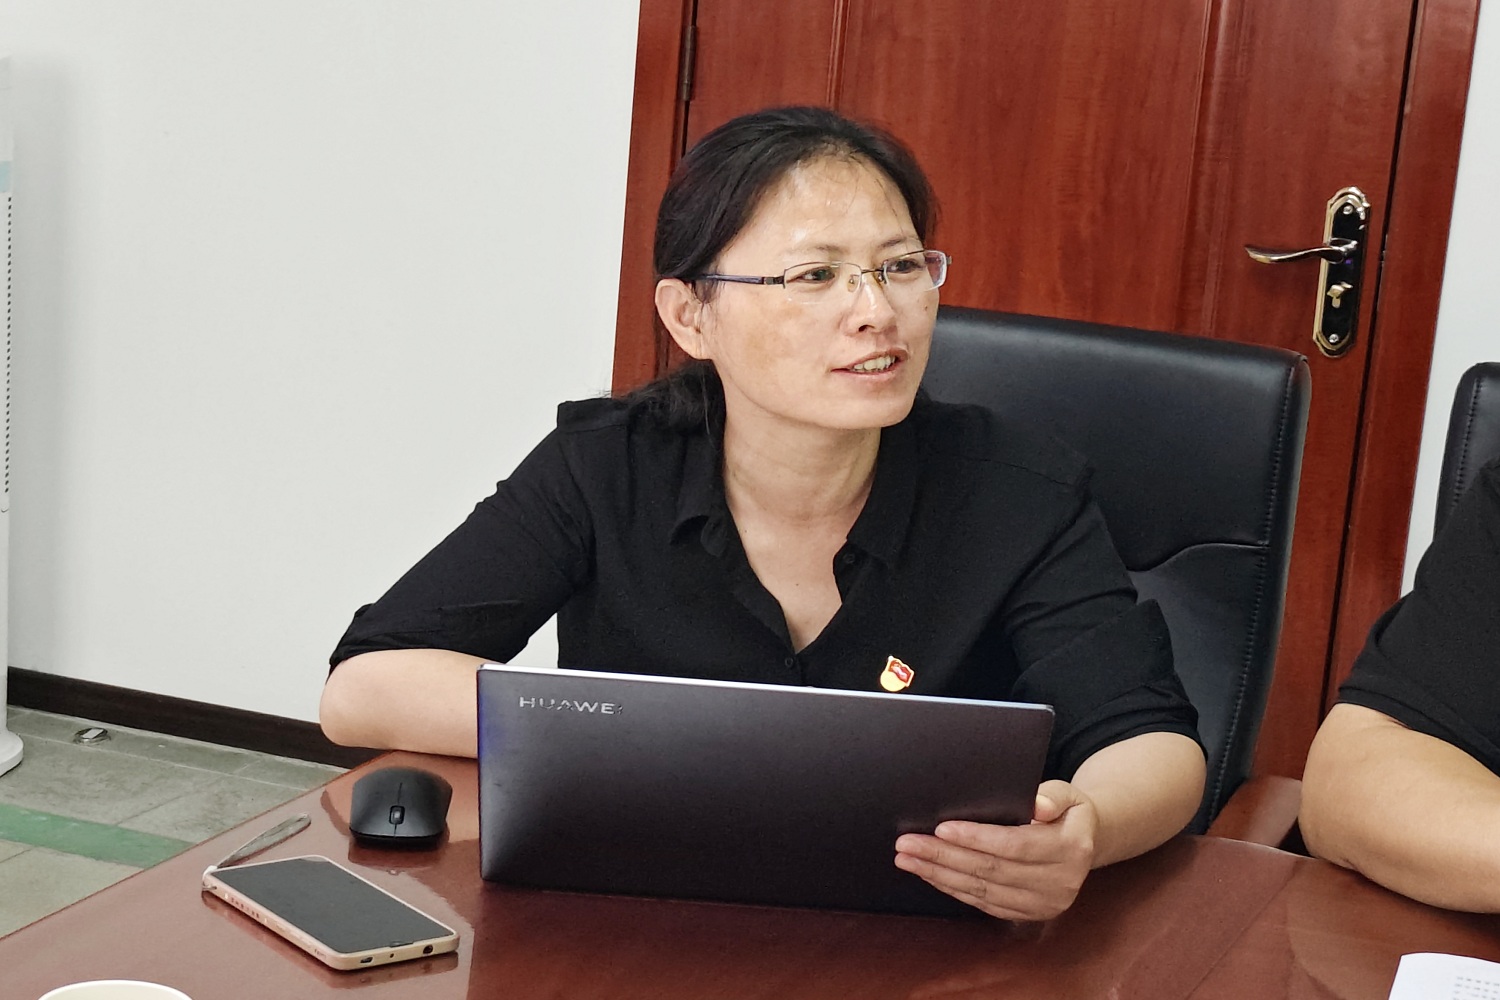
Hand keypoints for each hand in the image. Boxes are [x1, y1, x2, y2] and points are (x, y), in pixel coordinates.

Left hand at [893, 779, 1098, 920]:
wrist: (1084, 845)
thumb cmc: (1067, 813)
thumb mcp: (1069, 795)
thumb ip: (1053, 796)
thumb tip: (1036, 805)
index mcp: (1071, 849)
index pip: (1014, 845)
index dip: (975, 838)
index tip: (941, 829)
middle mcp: (1059, 883)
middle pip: (991, 870)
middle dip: (944, 856)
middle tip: (907, 844)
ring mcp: (1043, 904)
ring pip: (982, 891)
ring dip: (940, 875)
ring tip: (908, 859)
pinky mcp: (1027, 915)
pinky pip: (984, 903)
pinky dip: (953, 889)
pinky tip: (931, 875)